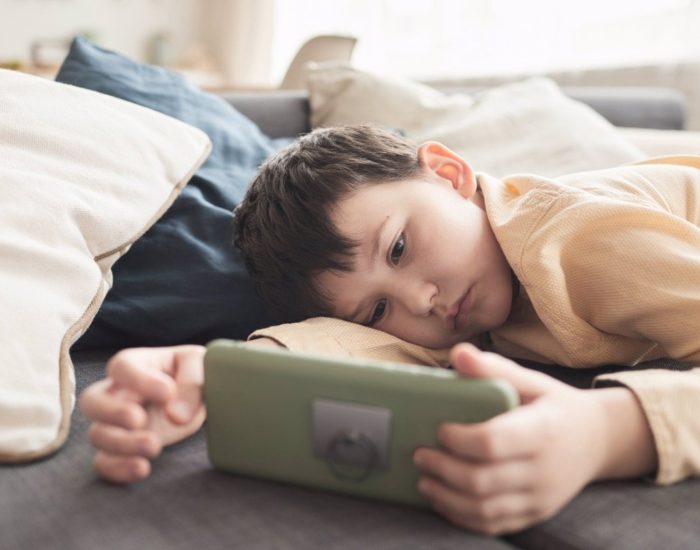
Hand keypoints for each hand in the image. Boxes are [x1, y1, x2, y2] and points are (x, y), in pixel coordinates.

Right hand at [79, 338, 282, 483]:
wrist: (198, 399)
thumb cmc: (193, 374)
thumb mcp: (200, 365)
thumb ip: (192, 383)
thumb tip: (176, 415)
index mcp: (136, 364)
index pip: (122, 366)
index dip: (139, 380)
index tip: (167, 393)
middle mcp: (118, 392)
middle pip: (91, 401)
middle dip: (112, 413)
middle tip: (140, 420)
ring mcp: (115, 422)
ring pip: (97, 434)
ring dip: (122, 444)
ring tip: (154, 446)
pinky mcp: (120, 448)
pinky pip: (104, 462)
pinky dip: (118, 469)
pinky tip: (142, 469)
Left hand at [412, 343, 655, 534]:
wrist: (599, 440)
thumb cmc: (555, 405)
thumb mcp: (532, 381)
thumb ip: (494, 369)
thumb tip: (458, 353)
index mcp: (543, 431)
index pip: (493, 442)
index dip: (459, 439)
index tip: (439, 429)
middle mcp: (544, 470)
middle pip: (482, 480)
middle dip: (443, 469)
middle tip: (419, 454)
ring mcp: (541, 497)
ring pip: (485, 509)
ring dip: (447, 497)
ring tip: (424, 480)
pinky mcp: (536, 514)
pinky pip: (495, 525)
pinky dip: (463, 517)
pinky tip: (444, 501)